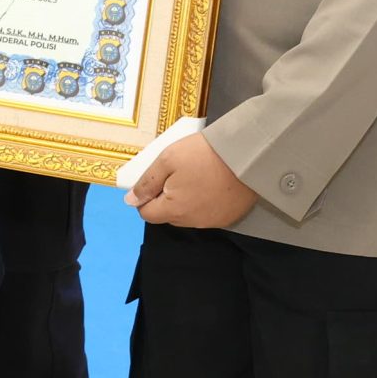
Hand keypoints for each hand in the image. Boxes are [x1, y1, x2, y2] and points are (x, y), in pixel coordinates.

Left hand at [127, 132, 257, 227]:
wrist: (246, 155)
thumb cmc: (202, 155)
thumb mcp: (167, 160)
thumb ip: (147, 182)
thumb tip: (130, 200)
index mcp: (174, 210)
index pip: (147, 214)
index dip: (145, 198)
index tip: (155, 180)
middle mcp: (192, 222)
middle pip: (167, 215)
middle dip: (165, 199)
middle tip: (175, 174)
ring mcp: (213, 222)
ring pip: (187, 216)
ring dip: (184, 202)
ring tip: (194, 178)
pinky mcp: (230, 217)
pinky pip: (207, 214)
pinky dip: (204, 203)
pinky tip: (210, 185)